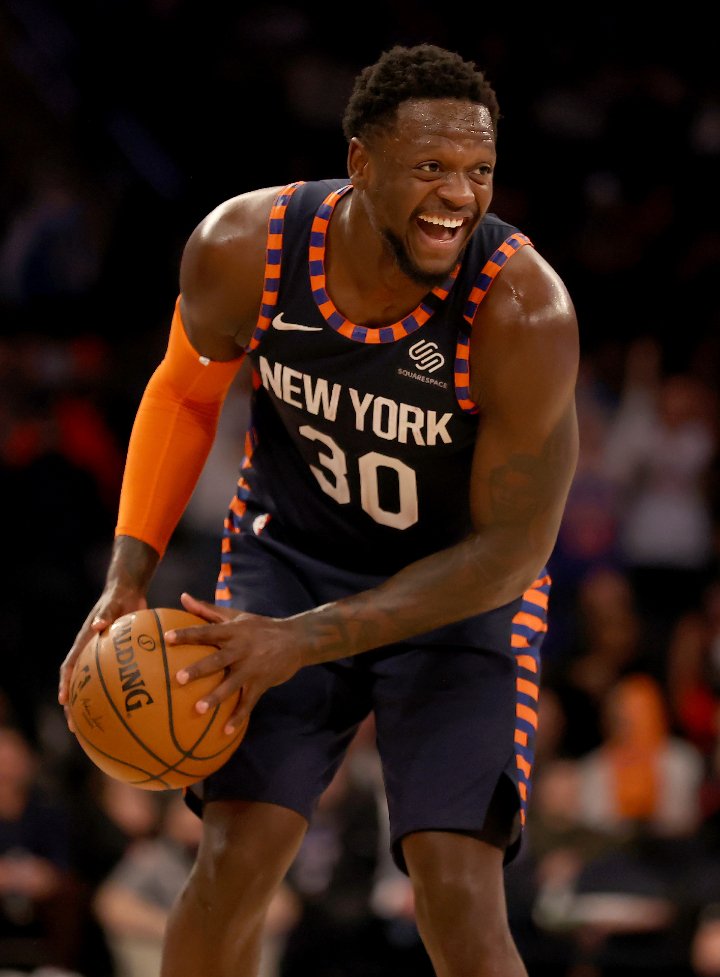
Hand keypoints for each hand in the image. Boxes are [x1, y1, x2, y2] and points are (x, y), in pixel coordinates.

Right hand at [58, 589, 147, 729]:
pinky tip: (133, 708)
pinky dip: (119, 692)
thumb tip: (97, 625)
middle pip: (78, 683)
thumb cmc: (119, 597)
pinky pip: (116, 678)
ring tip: (98, 729)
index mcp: (84, 642)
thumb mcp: (113, 603)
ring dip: (95, 705)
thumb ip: (106, 613)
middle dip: (74, 705)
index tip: (64, 701)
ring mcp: (102, 656)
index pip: (69, 667)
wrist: (128, 591)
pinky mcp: (118, 658)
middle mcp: (90, 652)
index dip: (65, 684)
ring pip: (95, 685)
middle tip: (75, 726)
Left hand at [166, 592, 302, 733]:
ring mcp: (252, 668)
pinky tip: (225, 732)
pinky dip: (238, 716)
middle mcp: (241, 649)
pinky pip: (248, 702)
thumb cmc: (260, 627)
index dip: (188, 634)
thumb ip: (207, 610)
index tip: (167, 638)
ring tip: (198, 709)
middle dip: (199, 669)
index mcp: (234, 632)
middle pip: (217, 660)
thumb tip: (183, 597)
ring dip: (216, 697)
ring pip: (232, 684)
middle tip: (180, 679)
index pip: (207, 631)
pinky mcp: (261, 683)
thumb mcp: (236, 616)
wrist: (296, 640)